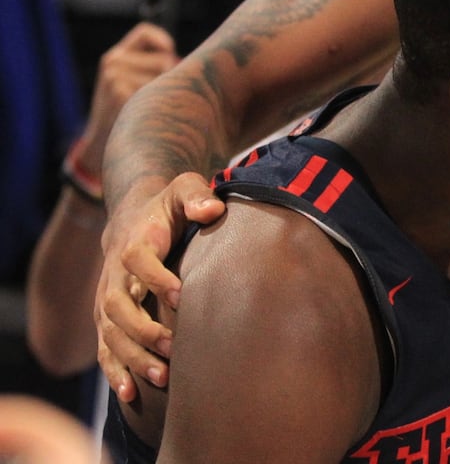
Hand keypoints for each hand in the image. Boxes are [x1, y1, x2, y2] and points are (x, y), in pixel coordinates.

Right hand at [80, 23, 178, 173]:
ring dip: (165, 94)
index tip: (172, 52)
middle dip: (170, 77)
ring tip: (148, 110)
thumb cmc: (125, 113)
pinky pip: (158, 93)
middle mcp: (114, 62)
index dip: (162, 40)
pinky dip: (158, 106)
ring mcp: (116, 77)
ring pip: (165, 77)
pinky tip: (144, 116)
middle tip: (158, 99)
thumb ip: (152, 69)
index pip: (144, 33)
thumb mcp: (130, 84)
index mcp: (115, 56)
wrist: (100, 145)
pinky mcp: (121, 93)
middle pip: (164, 59)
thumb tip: (196, 62)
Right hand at [96, 173, 225, 401]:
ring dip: (133, 357)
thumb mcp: (183, 188)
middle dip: (143, 329)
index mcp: (135, 242)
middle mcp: (114, 275)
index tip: (181, 294)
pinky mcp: (108, 320)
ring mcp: (108, 301)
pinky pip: (104, 350)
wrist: (134, 219)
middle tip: (173, 347)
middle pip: (118, 306)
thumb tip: (212, 209)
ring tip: (162, 377)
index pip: (137, 260)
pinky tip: (130, 394)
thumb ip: (197, 194)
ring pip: (110, 334)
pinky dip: (115, 372)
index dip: (155, 277)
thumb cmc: (169, 206)